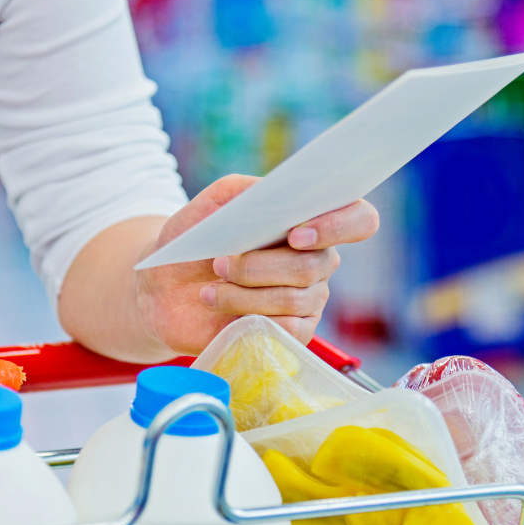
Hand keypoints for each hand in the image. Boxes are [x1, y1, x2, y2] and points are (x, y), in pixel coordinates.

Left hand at [138, 175, 378, 354]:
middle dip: (258, 266)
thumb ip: (246, 191)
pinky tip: (223, 312)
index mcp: (310, 223)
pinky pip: (290, 331)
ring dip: (243, 294)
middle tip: (219, 263)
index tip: (296, 234)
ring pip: (293, 299)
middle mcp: (318, 261)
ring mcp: (309, 300)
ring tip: (210, 290)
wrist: (164, 288)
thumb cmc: (194, 241)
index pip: (359, 220)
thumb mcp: (214, 203)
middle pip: (312, 266)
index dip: (338, 226)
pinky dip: (249, 318)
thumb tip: (275, 192)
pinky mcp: (292, 333)